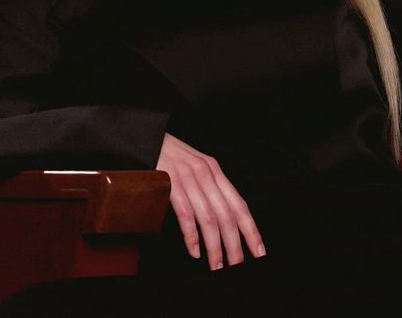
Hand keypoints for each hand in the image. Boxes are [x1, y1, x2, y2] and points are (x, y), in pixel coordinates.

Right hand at [155, 133, 266, 270]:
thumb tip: (218, 217)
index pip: (239, 204)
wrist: (142, 135)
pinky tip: (195, 251)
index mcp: (214, 170)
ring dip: (214, 246)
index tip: (259, 251)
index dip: (251, 230)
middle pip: (227, 215)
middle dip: (234, 245)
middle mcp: (205, 173)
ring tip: (216, 265)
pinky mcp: (170, 182)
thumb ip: (206, 186)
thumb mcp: (192, 165)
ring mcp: (187, 177)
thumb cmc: (164, 153)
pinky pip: (185, 214)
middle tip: (236, 266)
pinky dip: (191, 236)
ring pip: (209, 218)